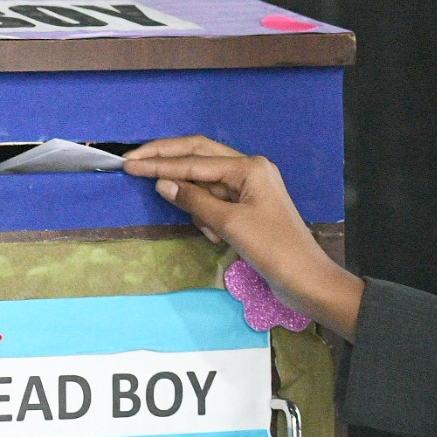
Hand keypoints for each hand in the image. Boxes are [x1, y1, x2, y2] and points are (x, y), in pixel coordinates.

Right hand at [122, 137, 364, 339]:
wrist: (306, 279)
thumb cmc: (272, 248)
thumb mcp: (229, 224)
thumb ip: (194, 201)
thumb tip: (162, 183)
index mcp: (249, 167)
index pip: (195, 160)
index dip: (160, 162)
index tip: (130, 164)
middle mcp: (250, 170)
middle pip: (199, 158)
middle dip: (168, 162)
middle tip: (133, 162)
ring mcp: (250, 189)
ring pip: (207, 185)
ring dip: (198, 205)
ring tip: (211, 233)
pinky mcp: (249, 209)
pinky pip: (217, 205)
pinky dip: (209, 218)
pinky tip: (218, 239)